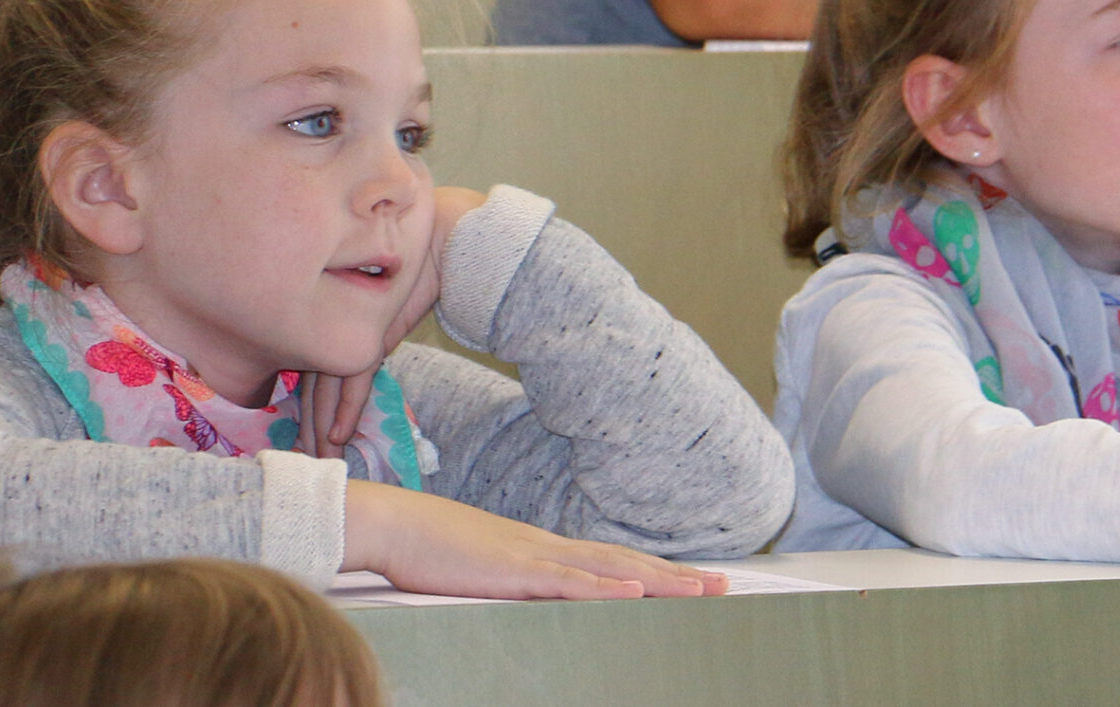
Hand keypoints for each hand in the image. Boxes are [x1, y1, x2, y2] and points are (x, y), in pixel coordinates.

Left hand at [298, 186, 488, 454]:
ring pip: (324, 389)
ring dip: (320, 426)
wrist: (445, 243)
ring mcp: (351, 330)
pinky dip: (345, 411)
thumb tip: (367, 356)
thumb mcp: (389, 299)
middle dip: (307, 424)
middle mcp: (336, 323)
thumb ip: (373, 327)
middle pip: (310, 383)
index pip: (310, 366)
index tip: (302, 434)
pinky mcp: (372, 338)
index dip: (306, 404)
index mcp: (334, 312)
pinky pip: (353, 383)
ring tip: (318, 458)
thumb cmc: (420, 260)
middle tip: (300, 456)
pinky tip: (340, 436)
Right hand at [344, 480, 727, 599]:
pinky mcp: (515, 572)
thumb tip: (536, 595)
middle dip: (678, 577)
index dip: (657, 571)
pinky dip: (605, 588)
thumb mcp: (481, 568)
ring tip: (703, 592)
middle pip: (627, 563)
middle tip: (725, 587)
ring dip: (660, 582)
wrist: (394, 523)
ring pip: (611, 570)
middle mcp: (550, 548)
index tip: (695, 581)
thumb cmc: (428, 548)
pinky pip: (568, 582)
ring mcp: (536, 557)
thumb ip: (513, 579)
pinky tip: (635, 592)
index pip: (613, 561)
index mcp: (543, 549)